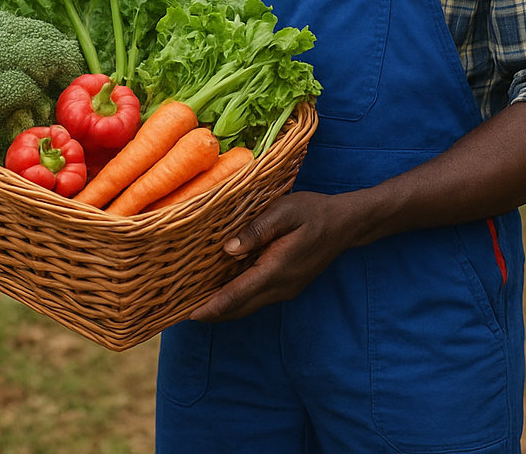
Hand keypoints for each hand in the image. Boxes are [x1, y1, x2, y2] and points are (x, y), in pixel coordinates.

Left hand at [186, 191, 359, 322]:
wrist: (346, 224)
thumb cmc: (313, 212)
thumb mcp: (284, 211)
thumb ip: (257, 230)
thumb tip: (228, 249)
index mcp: (277, 269)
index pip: (238, 294)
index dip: (213, 306)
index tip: (190, 315)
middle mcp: (280, 286)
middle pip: (240, 307)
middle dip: (212, 313)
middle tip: (179, 313)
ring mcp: (285, 289)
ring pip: (248, 306)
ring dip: (223, 308)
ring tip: (194, 305)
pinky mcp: (287, 286)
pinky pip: (256, 298)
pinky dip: (236, 300)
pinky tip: (221, 292)